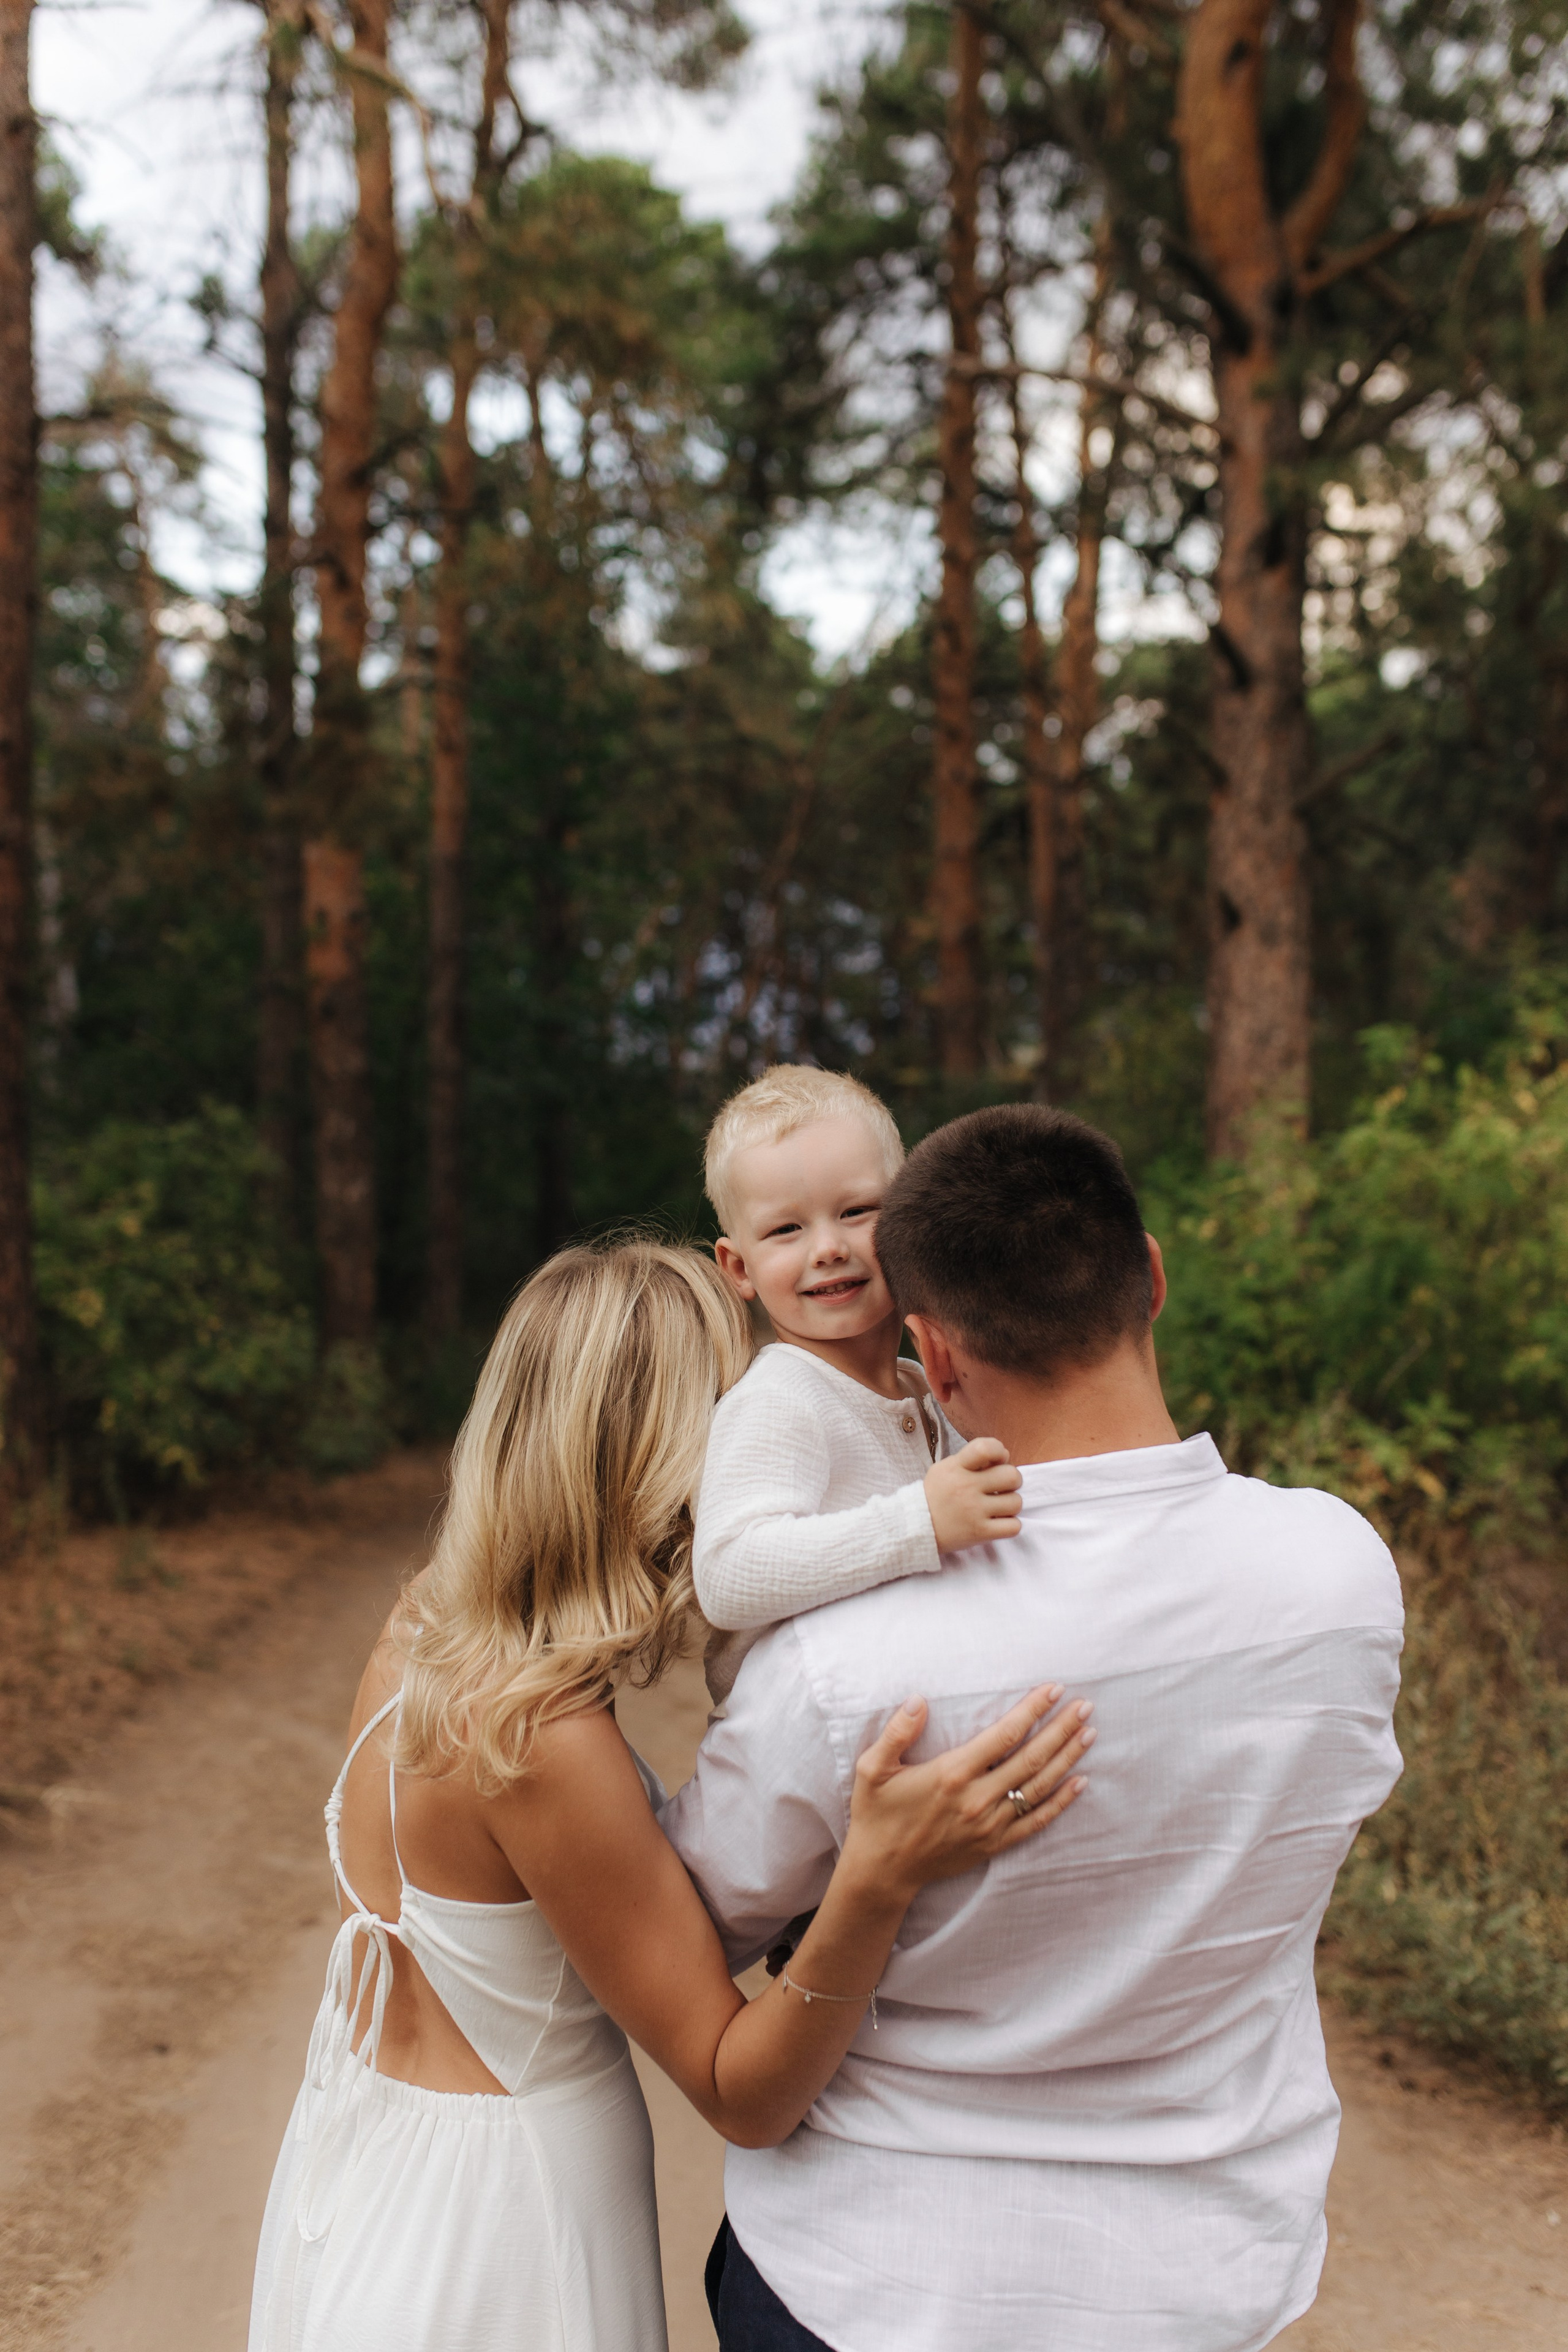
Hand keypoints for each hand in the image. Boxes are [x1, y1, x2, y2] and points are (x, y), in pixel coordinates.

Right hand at [842, 1685, 1093, 1902]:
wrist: (882, 1871)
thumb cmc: (877, 1815)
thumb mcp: (873, 1769)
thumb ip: (897, 1732)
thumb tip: (919, 1700)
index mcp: (952, 1774)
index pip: (1004, 1735)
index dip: (1031, 1710)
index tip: (1053, 1689)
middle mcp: (977, 1798)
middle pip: (1031, 1758)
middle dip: (1061, 1729)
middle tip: (1085, 1706)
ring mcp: (989, 1824)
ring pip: (1039, 1788)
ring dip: (1067, 1759)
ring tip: (1088, 1734)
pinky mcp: (994, 1845)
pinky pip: (1036, 1822)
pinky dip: (1061, 1803)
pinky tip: (1080, 1783)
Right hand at [924, 1437, 1022, 1549]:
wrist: (916, 1527)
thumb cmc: (937, 1495)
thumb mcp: (946, 1468)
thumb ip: (973, 1459)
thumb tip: (1005, 1455)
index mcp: (957, 1467)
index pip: (986, 1448)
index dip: (1000, 1451)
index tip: (997, 1461)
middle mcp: (966, 1487)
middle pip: (1012, 1476)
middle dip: (1012, 1481)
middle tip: (1003, 1488)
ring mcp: (973, 1511)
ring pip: (1016, 1502)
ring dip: (1011, 1505)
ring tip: (998, 1507)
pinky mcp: (979, 1532)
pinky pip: (1013, 1526)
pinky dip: (1010, 1525)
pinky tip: (999, 1523)